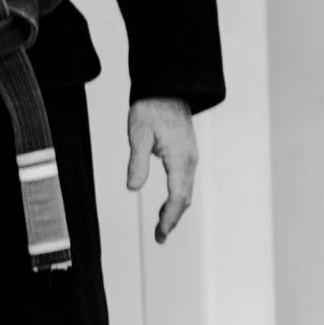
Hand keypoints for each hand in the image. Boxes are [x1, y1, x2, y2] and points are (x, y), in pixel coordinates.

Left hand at [127, 97, 197, 242]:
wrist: (167, 87)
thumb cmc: (151, 107)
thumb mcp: (138, 134)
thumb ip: (137, 162)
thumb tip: (133, 188)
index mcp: (179, 159)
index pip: (177, 197)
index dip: (168, 219)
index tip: (160, 234)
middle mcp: (189, 161)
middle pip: (185, 198)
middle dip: (173, 220)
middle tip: (159, 237)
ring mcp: (190, 157)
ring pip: (186, 191)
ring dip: (175, 210)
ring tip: (161, 225)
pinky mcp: (187, 153)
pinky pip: (185, 182)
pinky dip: (177, 197)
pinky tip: (166, 202)